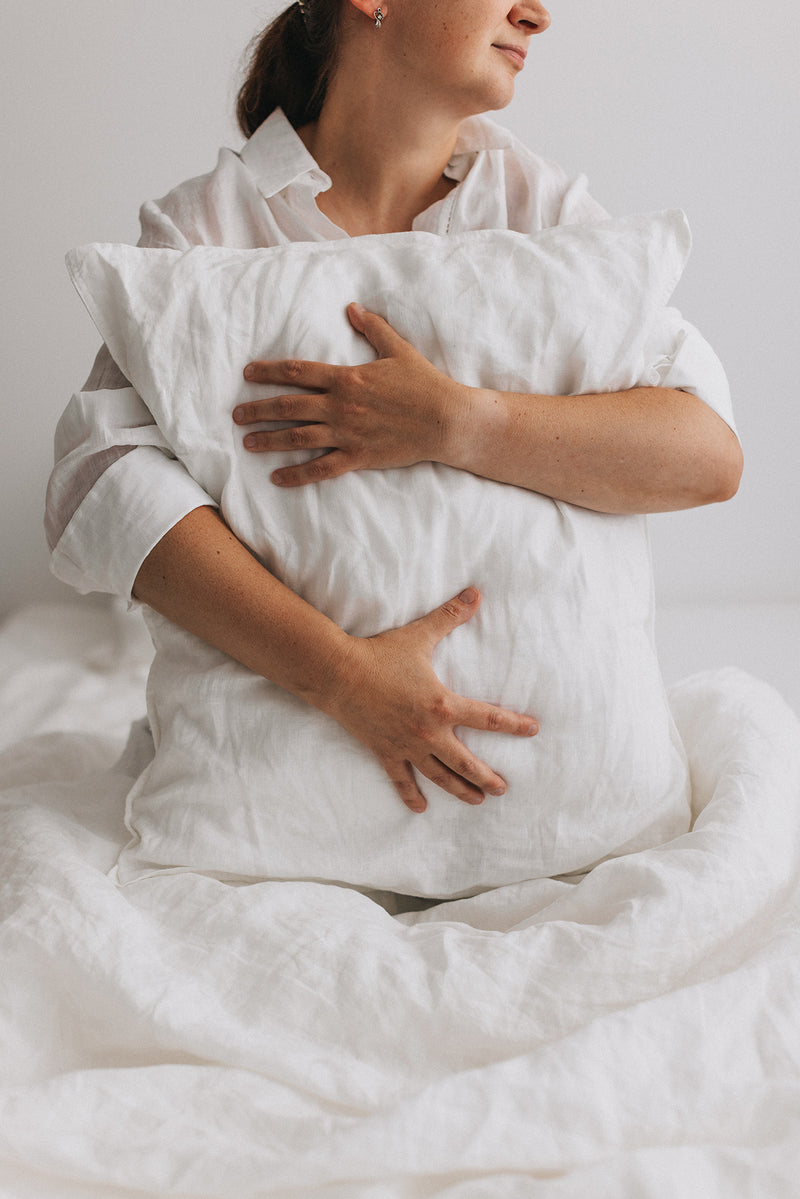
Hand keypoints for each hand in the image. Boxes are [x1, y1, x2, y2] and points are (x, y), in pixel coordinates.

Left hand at [234, 303, 467, 485]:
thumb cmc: (424, 383)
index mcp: (347, 377)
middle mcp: (340, 405)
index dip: (269, 372)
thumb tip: (352, 307)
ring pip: (297, 437)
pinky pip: (320, 468)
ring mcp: (347, 433)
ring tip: (248, 442)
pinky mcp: (357, 456)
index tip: (247, 374)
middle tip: (237, 414)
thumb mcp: (398, 349)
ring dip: (269, 440)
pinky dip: (297, 474)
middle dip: (258, 409)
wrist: (445, 420)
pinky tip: (277, 478)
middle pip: (288, 406)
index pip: (297, 372)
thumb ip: (372, 328)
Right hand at [321, 587, 538, 813]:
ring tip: (477, 801)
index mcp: (443, 705)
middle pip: (467, 762)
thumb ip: (450, 616)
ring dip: (460, 791)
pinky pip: (401, 780)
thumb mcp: (419, 635)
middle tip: (504, 788)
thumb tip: (476, 593)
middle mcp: (429, 732)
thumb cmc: (380, 654)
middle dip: (488, 778)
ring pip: (439, 776)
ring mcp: (407, 746)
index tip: (532, 730)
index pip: (488, 718)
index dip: (514, 725)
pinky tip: (421, 809)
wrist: (338, 674)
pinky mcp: (385, 752)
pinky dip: (411, 795)